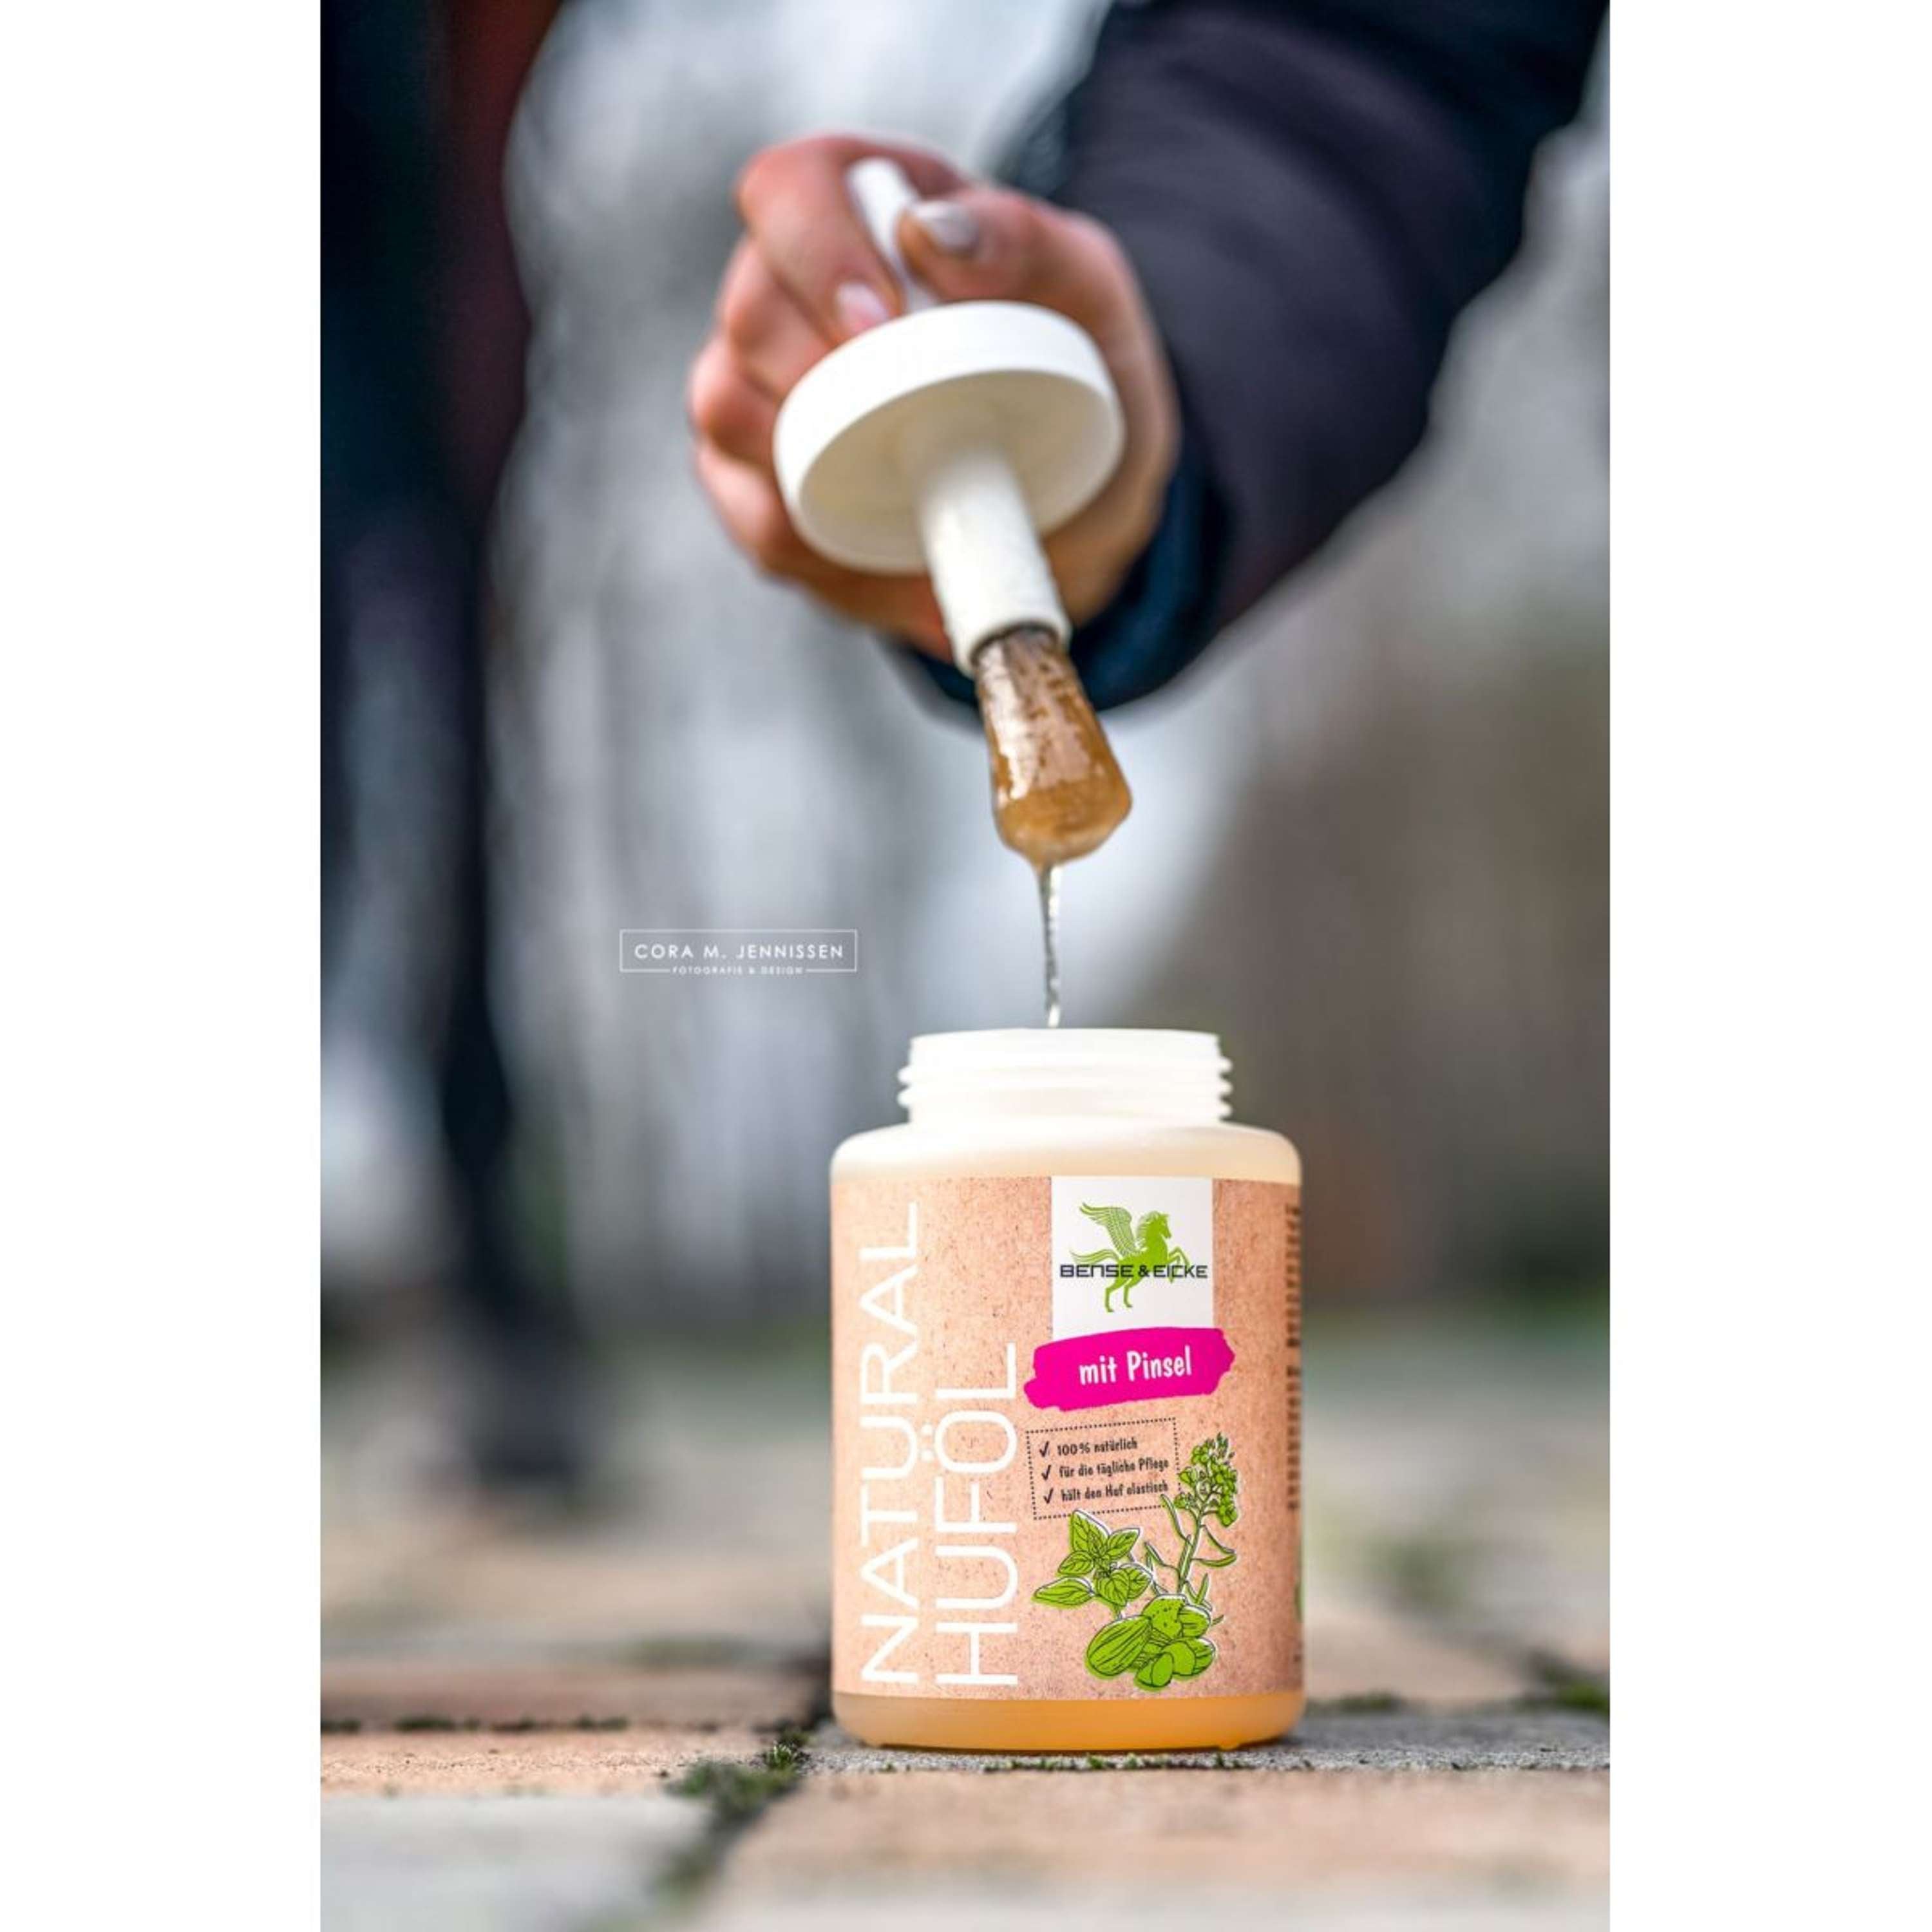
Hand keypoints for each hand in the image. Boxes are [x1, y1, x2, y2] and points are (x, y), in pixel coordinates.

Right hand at [688, 133, 1179, 658]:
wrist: (1084, 492)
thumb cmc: (1079, 363)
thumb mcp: (1086, 289)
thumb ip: (1026, 239)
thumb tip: (926, 232)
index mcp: (863, 211)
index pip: (788, 190)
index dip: (814, 250)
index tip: (878, 323)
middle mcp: (792, 292)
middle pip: (746, 311)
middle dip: (809, 371)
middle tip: (897, 424)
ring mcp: (764, 391)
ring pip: (723, 409)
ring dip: (797, 462)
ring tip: (893, 494)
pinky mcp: (764, 486)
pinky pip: (751, 518)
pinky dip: (807, 546)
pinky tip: (882, 563)